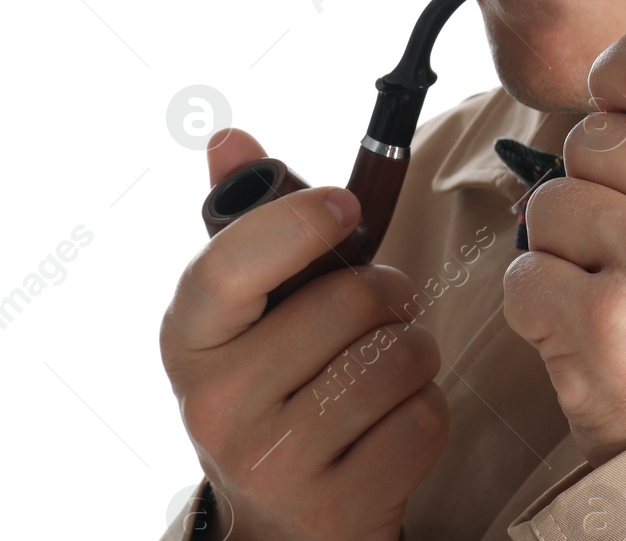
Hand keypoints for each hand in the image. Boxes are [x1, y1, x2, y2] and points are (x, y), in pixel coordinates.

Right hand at [159, 128, 449, 540]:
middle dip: (388, 292)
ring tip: (380, 369)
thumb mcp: (249, 311)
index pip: (233, 263)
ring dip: (413, 349)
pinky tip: (388, 424)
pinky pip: (425, 415)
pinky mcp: (336, 504)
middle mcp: (214, 405)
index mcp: (187, 339)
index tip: (345, 206)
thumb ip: (251, 223)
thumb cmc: (278, 383)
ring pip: (399, 353)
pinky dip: (426, 409)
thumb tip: (230, 135)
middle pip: (352, 299)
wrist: (281, 516)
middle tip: (375, 312)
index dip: (300, 222)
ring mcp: (273, 462)